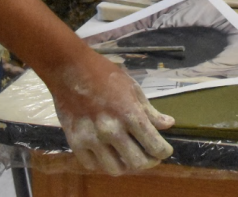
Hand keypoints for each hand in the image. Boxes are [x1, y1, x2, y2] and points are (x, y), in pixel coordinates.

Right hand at [47, 49, 174, 174]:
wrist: (69, 69)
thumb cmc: (104, 74)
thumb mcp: (132, 87)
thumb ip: (149, 110)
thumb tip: (169, 124)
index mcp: (129, 114)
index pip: (154, 146)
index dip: (164, 152)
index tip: (165, 150)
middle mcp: (111, 130)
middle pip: (137, 163)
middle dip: (149, 161)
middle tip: (149, 155)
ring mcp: (92, 139)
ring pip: (115, 169)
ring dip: (125, 165)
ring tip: (127, 155)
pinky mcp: (75, 142)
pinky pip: (92, 165)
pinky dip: (102, 163)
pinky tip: (106, 153)